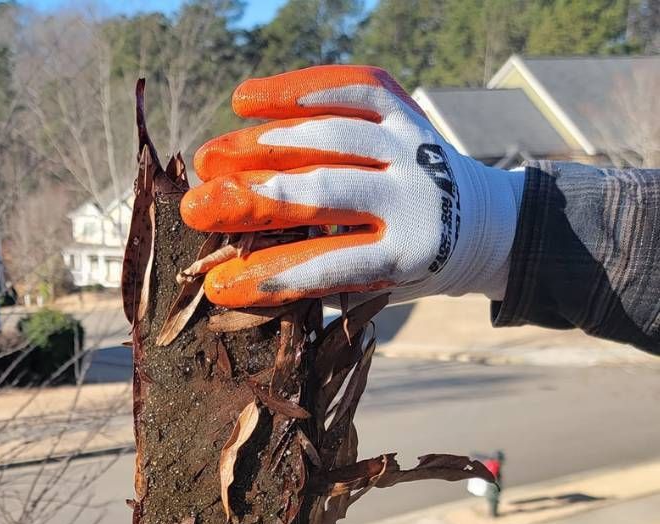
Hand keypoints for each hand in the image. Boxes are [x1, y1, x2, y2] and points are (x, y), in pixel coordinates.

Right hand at [180, 66, 523, 308]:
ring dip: (259, 146)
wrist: (477, 223)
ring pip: (327, 136)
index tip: (217, 285)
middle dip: (252, 199)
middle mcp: (412, 195)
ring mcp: (409, 144)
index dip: (269, 275)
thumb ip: (320, 277)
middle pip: (322, 191)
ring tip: (210, 161)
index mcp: (407, 254)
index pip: (327, 265)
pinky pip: (347, 87)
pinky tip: (243, 99)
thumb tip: (233, 269)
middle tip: (196, 208)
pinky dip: (295, 89)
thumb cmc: (407, 268)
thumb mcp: (376, 287)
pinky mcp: (403, 108)